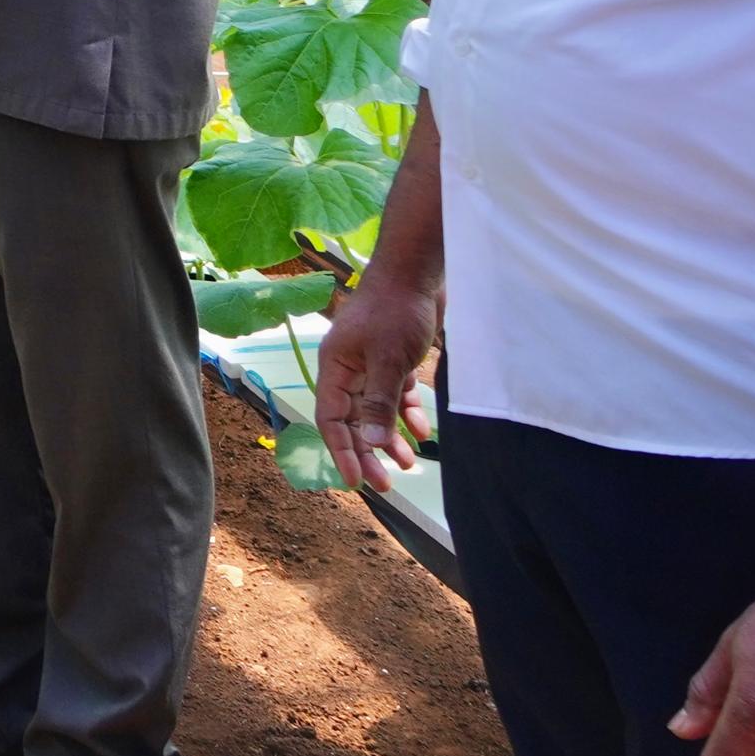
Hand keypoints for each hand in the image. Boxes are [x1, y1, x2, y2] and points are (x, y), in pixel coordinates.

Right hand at [313, 268, 441, 491]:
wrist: (417, 272)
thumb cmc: (396, 312)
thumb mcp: (388, 359)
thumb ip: (378, 401)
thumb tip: (369, 440)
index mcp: (335, 367)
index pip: (331, 418)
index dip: (342, 451)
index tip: (358, 481)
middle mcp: (348, 369)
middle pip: (353, 419)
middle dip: (368, 451)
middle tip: (387, 483)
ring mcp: (371, 364)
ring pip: (376, 410)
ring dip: (390, 437)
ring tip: (409, 463)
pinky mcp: (393, 359)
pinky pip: (395, 394)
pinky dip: (407, 413)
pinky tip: (423, 430)